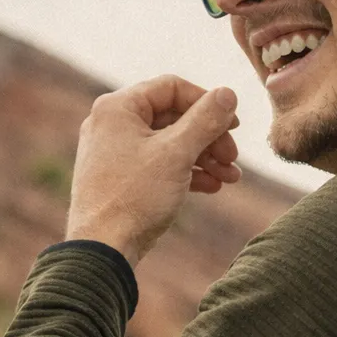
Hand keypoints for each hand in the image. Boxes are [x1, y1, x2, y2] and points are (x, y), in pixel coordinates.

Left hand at [65, 76, 241, 267]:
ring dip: (204, 157)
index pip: (172, 88)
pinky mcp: (122, 177)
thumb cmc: (135, 196)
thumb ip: (205, 120)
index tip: (234, 124)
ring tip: (230, 177)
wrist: (102, 248)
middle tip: (232, 157)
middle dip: (209, 137)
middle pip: (174, 117)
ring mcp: (115, 152)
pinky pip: (160, 164)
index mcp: (118, 108)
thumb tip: (228, 93)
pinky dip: (187, 171)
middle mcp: (113, 124)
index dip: (208, 103)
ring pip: (170, 143)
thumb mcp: (177, 154)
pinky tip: (212, 186)